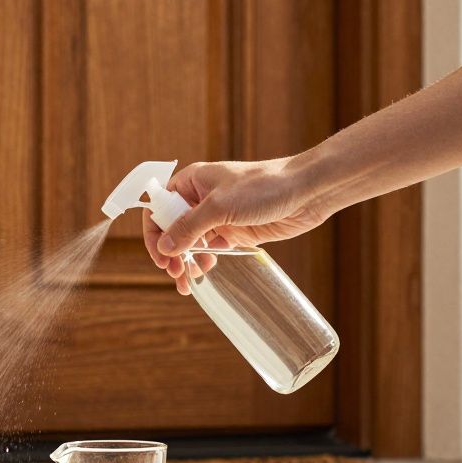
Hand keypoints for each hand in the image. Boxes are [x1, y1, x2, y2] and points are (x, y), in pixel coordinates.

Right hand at [142, 158, 330, 293]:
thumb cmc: (264, 187)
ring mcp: (218, 216)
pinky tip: (207, 270)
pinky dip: (205, 260)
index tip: (161, 258)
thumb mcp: (220, 206)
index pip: (159, 209)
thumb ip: (189, 227)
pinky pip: (211, 249)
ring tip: (190, 280)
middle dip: (172, 254)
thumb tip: (164, 248)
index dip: (155, 235)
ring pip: (191, 242)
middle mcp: (200, 198)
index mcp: (191, 182)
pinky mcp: (235, 231)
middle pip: (173, 229)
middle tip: (177, 275)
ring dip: (187, 261)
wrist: (306, 191)